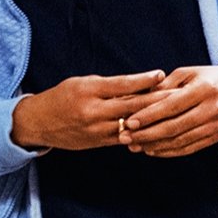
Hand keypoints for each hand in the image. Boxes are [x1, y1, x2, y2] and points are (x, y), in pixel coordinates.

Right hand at [10, 71, 166, 150]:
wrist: (39, 123)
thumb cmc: (64, 96)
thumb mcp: (83, 83)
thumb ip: (111, 85)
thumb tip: (142, 84)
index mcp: (88, 91)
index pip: (121, 85)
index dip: (143, 80)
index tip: (161, 74)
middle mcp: (93, 111)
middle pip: (131, 106)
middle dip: (157, 100)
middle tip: (178, 94)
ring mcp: (96, 129)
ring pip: (131, 125)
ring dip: (154, 120)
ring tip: (174, 113)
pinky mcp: (98, 142)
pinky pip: (125, 138)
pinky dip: (142, 133)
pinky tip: (158, 129)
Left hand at [120, 65, 217, 157]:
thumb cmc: (215, 78)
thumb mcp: (192, 72)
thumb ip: (166, 84)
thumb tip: (141, 96)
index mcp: (203, 90)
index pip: (171, 106)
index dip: (148, 116)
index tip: (129, 121)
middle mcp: (210, 110)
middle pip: (173, 127)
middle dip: (146, 134)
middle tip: (125, 137)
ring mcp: (214, 126)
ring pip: (179, 141)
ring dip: (154, 145)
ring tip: (134, 146)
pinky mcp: (216, 138)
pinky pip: (189, 148)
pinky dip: (169, 152)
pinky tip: (153, 150)